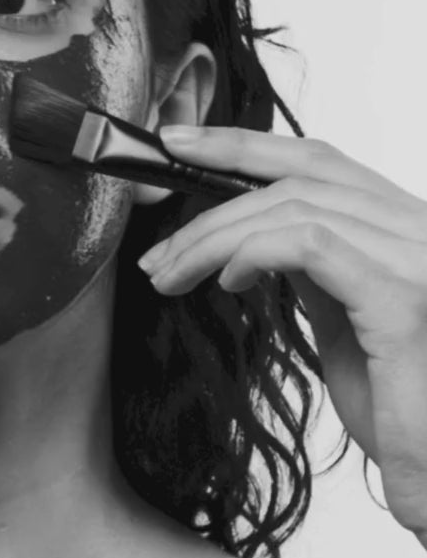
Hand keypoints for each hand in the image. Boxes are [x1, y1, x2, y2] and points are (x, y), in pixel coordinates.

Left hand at [136, 125, 426, 540]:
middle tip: (157, 252)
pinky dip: (254, 253)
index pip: (320, 161)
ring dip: (214, 238)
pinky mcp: (406, 298)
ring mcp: (419, 258)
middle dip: (211, 202)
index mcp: (407, 230)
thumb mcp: (346, 327)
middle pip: (300, 176)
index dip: (243, 143)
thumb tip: (257, 239)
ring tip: (172, 276)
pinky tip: (229, 282)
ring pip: (294, 208)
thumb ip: (317, 272)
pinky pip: (311, 245)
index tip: (178, 143)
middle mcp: (420, 230)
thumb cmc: (404, 414)